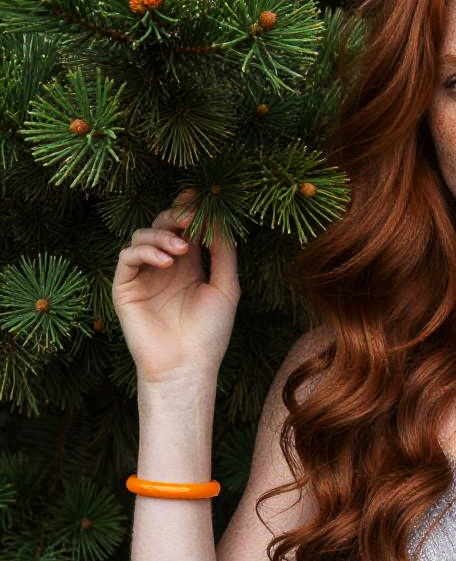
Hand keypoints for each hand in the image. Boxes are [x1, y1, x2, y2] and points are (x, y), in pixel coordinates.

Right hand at [112, 189, 239, 384]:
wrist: (188, 365)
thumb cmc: (210, 332)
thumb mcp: (225, 287)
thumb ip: (223, 253)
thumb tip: (219, 220)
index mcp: (189, 265)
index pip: (185, 228)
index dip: (190, 209)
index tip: (201, 196)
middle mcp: (165, 266)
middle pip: (162, 224)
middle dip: (177, 216)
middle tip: (192, 219)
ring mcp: (143, 275)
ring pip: (141, 235)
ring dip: (163, 235)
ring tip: (183, 250)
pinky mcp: (125, 287)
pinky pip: (126, 257)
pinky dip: (145, 252)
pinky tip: (167, 262)